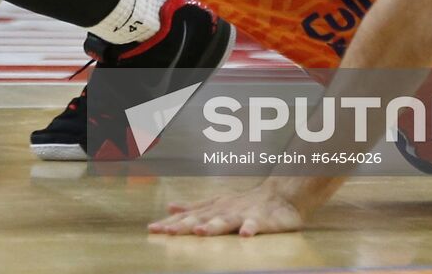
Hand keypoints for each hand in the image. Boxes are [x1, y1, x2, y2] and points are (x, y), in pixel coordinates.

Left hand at [148, 183, 306, 237]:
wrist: (279, 195)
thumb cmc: (244, 203)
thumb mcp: (216, 203)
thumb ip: (194, 207)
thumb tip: (169, 207)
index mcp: (212, 207)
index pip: (187, 217)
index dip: (170, 223)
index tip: (152, 230)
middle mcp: (223, 210)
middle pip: (200, 218)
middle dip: (183, 225)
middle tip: (167, 232)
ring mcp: (241, 214)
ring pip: (225, 221)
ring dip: (212, 226)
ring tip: (199, 232)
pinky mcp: (261, 220)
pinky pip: (255, 224)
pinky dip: (249, 228)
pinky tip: (244, 235)